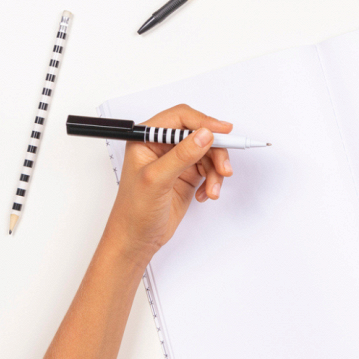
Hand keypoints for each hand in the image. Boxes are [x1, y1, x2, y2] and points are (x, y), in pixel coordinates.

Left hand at [100, 104, 233, 267]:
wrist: (137, 240)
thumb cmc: (134, 212)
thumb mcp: (157, 180)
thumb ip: (182, 155)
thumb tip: (204, 135)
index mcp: (146, 139)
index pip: (180, 118)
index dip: (204, 122)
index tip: (223, 131)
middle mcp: (162, 146)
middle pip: (200, 134)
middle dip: (215, 151)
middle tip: (224, 167)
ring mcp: (176, 161)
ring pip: (208, 152)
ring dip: (216, 170)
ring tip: (213, 189)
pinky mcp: (187, 175)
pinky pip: (210, 169)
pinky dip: (213, 181)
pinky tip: (206, 194)